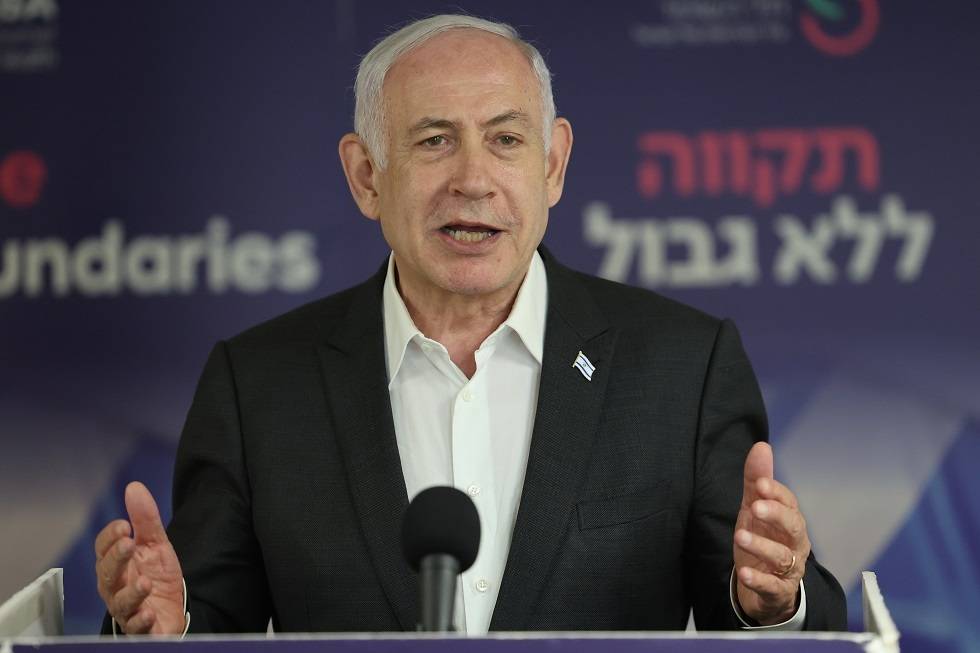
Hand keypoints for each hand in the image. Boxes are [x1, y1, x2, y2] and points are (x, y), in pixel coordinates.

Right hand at [95, 481, 185, 634]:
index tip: (125, 525)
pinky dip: (141, 621)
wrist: (169, 612)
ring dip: (132, 592)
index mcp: (115, 564)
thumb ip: (145, 519)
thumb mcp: (155, 545)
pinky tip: (149, 612)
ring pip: (120, 601)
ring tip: (144, 582)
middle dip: (116, 558)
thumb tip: (134, 487)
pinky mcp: (139, 628)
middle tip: (128, 544)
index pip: (103, 548)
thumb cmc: (155, 577)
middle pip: (108, 573)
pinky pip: (135, 627)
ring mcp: (126, 608)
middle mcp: (115, 586)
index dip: (111, 537)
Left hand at [733, 442, 810, 624]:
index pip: (789, 503)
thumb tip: (761, 446)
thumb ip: (756, 481)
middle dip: (776, 515)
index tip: (759, 484)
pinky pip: (772, 586)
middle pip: (794, 527)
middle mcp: (794, 544)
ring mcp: (788, 569)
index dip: (775, 493)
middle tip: (756, 507)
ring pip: (782, 557)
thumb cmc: (764, 540)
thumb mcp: (755, 510)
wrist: (767, 587)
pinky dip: (758, 580)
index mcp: (790, 521)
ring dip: (761, 546)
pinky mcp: (778, 592)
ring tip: (740, 536)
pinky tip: (744, 573)